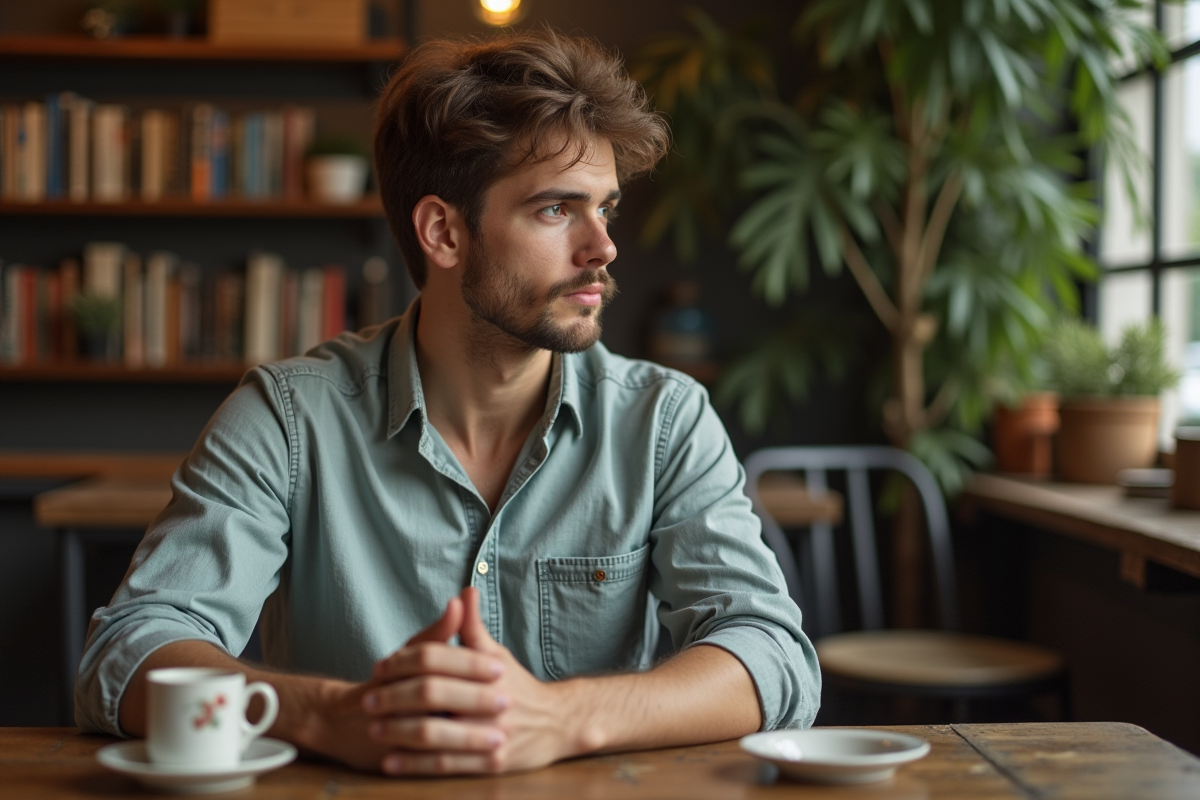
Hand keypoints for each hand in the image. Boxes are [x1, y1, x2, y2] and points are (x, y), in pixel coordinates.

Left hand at [366, 587, 581, 774]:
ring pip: (436, 733)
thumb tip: (464, 592)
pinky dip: (415, 764)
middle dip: (395, 696)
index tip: (379, 668)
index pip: (437, 657)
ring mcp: (492, 732)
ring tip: (375, 729)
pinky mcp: (492, 763)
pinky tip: (391, 762)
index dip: (404, 660)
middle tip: (368, 701)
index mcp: (489, 668)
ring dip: (399, 731)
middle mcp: (491, 698)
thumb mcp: (497, 654)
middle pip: (432, 693)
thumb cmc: (518, 686)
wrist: (558, 723)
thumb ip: (473, 627)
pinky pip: (447, 765)